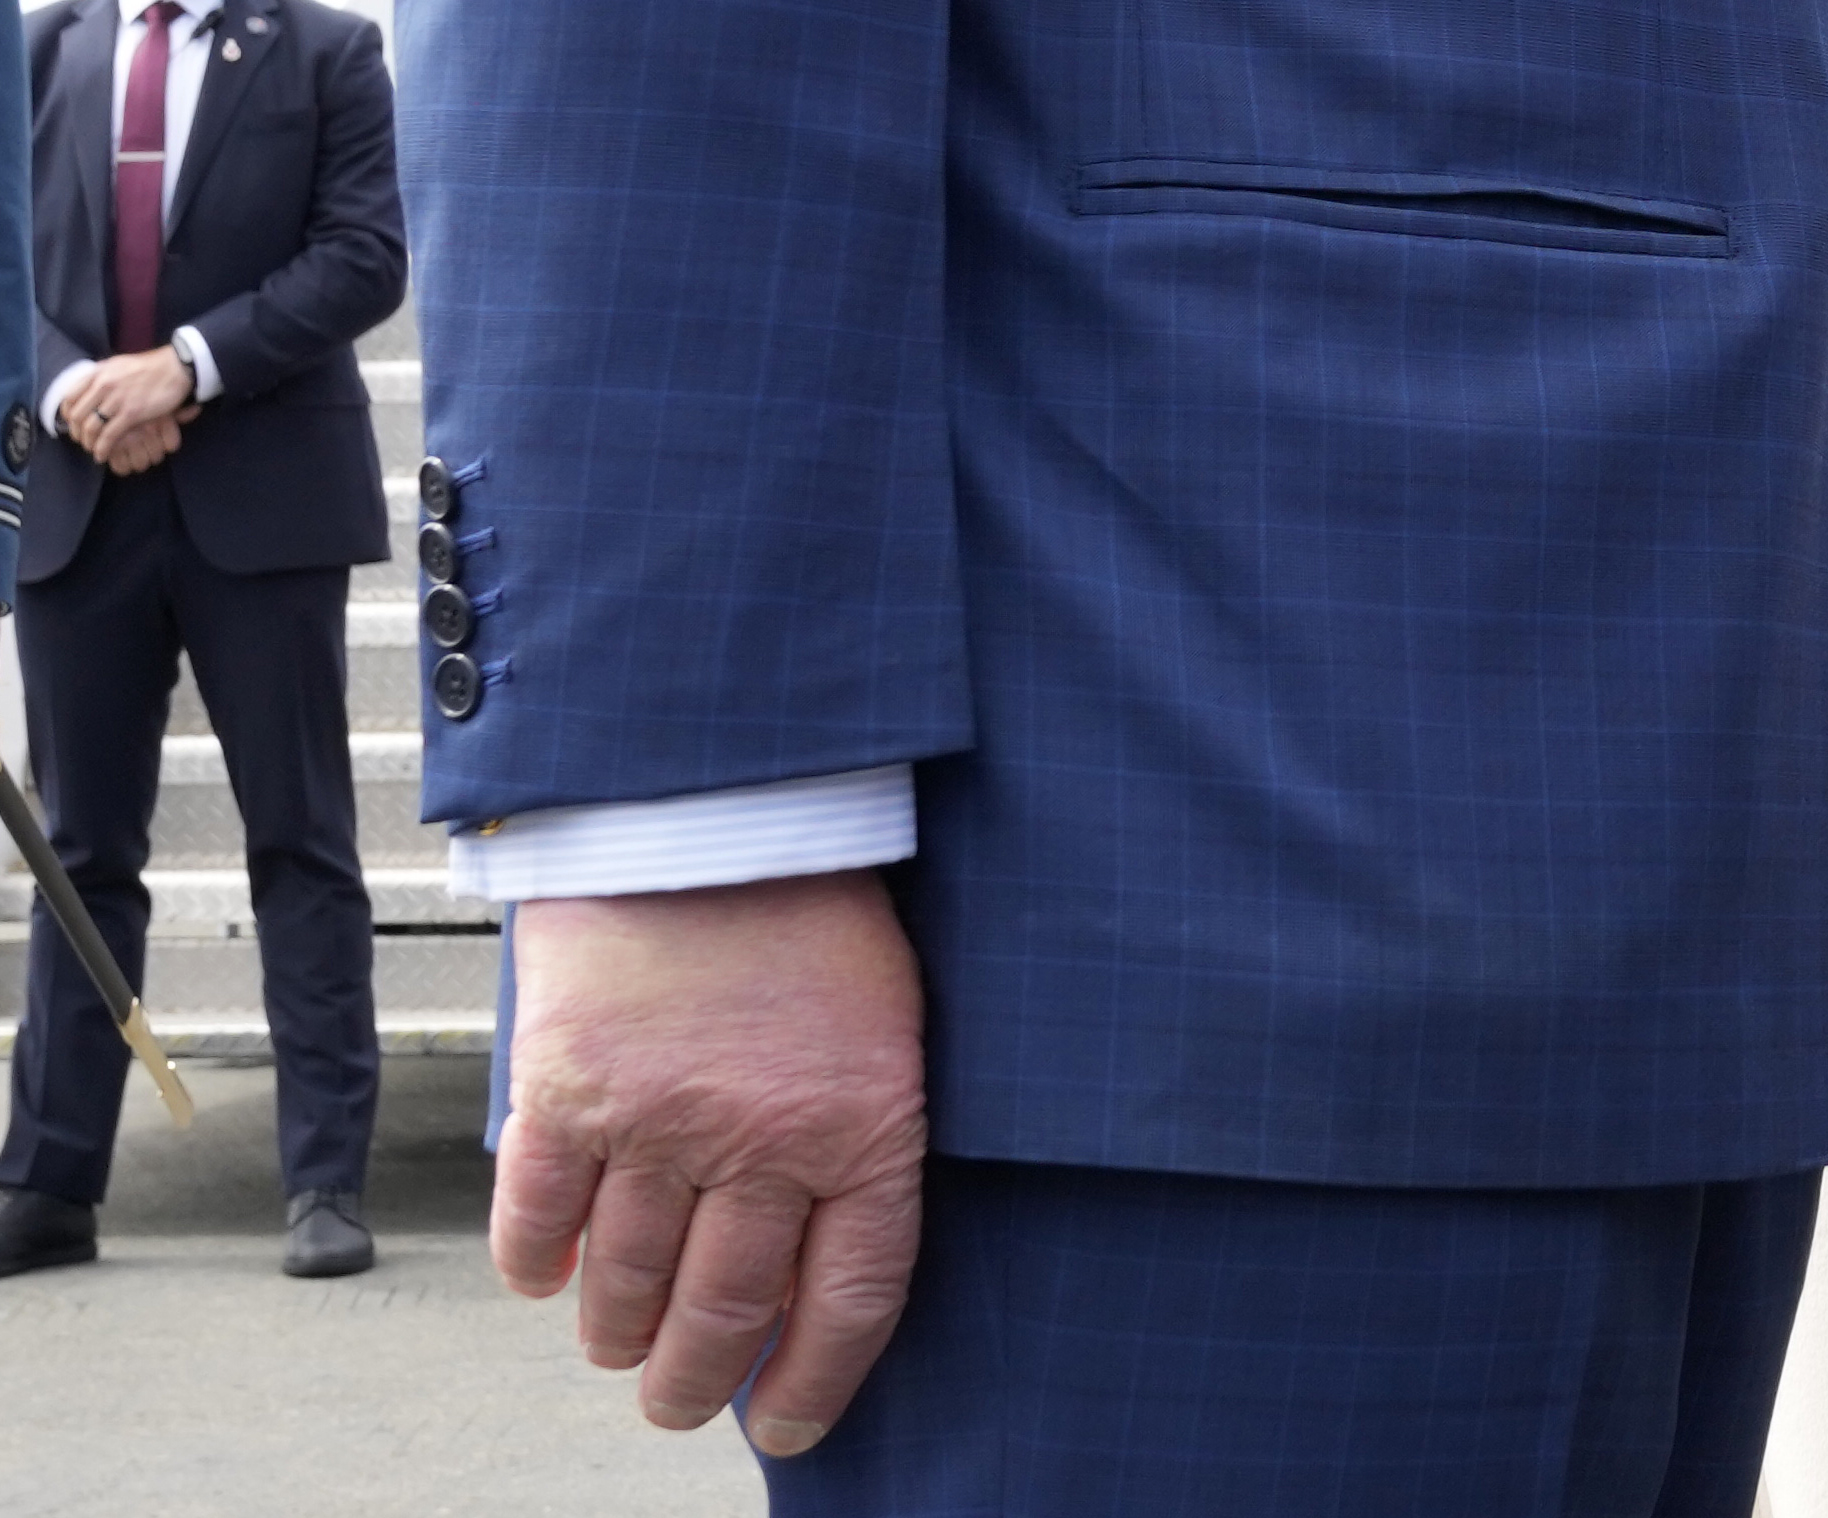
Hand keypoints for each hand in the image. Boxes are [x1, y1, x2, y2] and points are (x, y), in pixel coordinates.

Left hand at [60, 352, 192, 471]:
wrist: (178, 367)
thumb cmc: (151, 366)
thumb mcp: (119, 364)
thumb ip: (102, 376)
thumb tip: (88, 389)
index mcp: (98, 373)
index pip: (69, 398)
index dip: (67, 414)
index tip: (74, 422)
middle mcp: (103, 385)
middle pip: (77, 416)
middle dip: (76, 432)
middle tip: (83, 440)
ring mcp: (117, 399)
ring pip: (90, 428)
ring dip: (88, 443)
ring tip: (94, 449)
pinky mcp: (131, 413)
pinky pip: (108, 436)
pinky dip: (102, 449)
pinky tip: (103, 455)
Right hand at [495, 871, 927, 1456]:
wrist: (712, 806)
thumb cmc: (813, 914)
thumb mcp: (882, 1024)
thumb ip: (853, 1138)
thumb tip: (813, 1268)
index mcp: (866, 1124)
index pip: (852, 1296)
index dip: (816, 1380)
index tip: (785, 1429)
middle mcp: (764, 1138)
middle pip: (726, 1311)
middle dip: (695, 1380)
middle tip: (676, 1403)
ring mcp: (659, 1120)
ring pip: (624, 1285)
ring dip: (615, 1336)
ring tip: (616, 1349)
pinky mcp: (566, 1093)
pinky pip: (537, 1225)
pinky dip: (537, 1268)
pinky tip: (548, 1281)